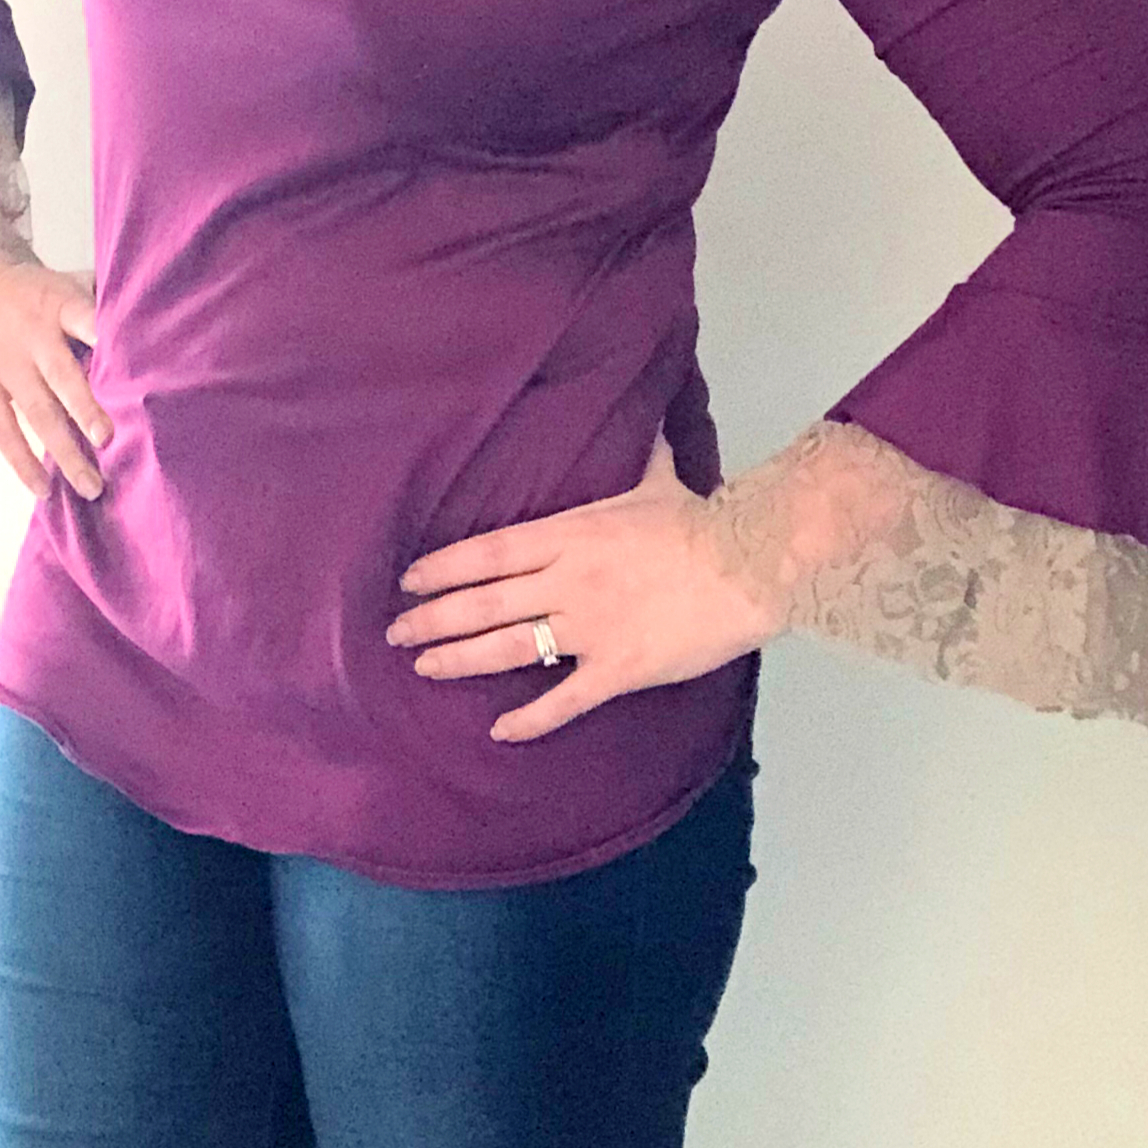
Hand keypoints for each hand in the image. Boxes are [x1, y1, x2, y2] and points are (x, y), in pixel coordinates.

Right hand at [0, 250, 111, 502]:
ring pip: (37, 413)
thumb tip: (151, 326)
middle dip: (86, 410)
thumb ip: (98, 304)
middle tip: (108, 441)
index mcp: (58, 303)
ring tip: (91, 485)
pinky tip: (44, 488)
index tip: (133, 364)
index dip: (108, 339)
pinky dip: (23, 462)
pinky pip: (3, 431)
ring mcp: (1, 363)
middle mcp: (30, 335)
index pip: (86, 319)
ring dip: (64, 452)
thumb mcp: (61, 281)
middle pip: (62, 376)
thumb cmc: (26, 289)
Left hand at [386, 431, 777, 741]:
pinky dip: (531, 719)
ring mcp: (590, 627)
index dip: (444, 568)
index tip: (410, 582)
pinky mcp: (618, 668)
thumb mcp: (659, 480)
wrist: (750, 564)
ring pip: (509, 647)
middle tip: (396, 633)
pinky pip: (564, 699)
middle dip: (434, 619)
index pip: (489, 552)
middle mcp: (567, 581)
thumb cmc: (703, 523)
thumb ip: (642, 454)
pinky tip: (501, 731)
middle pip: (484, 602)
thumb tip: (648, 416)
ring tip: (424, 668)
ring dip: (461, 659)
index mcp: (570, 535)